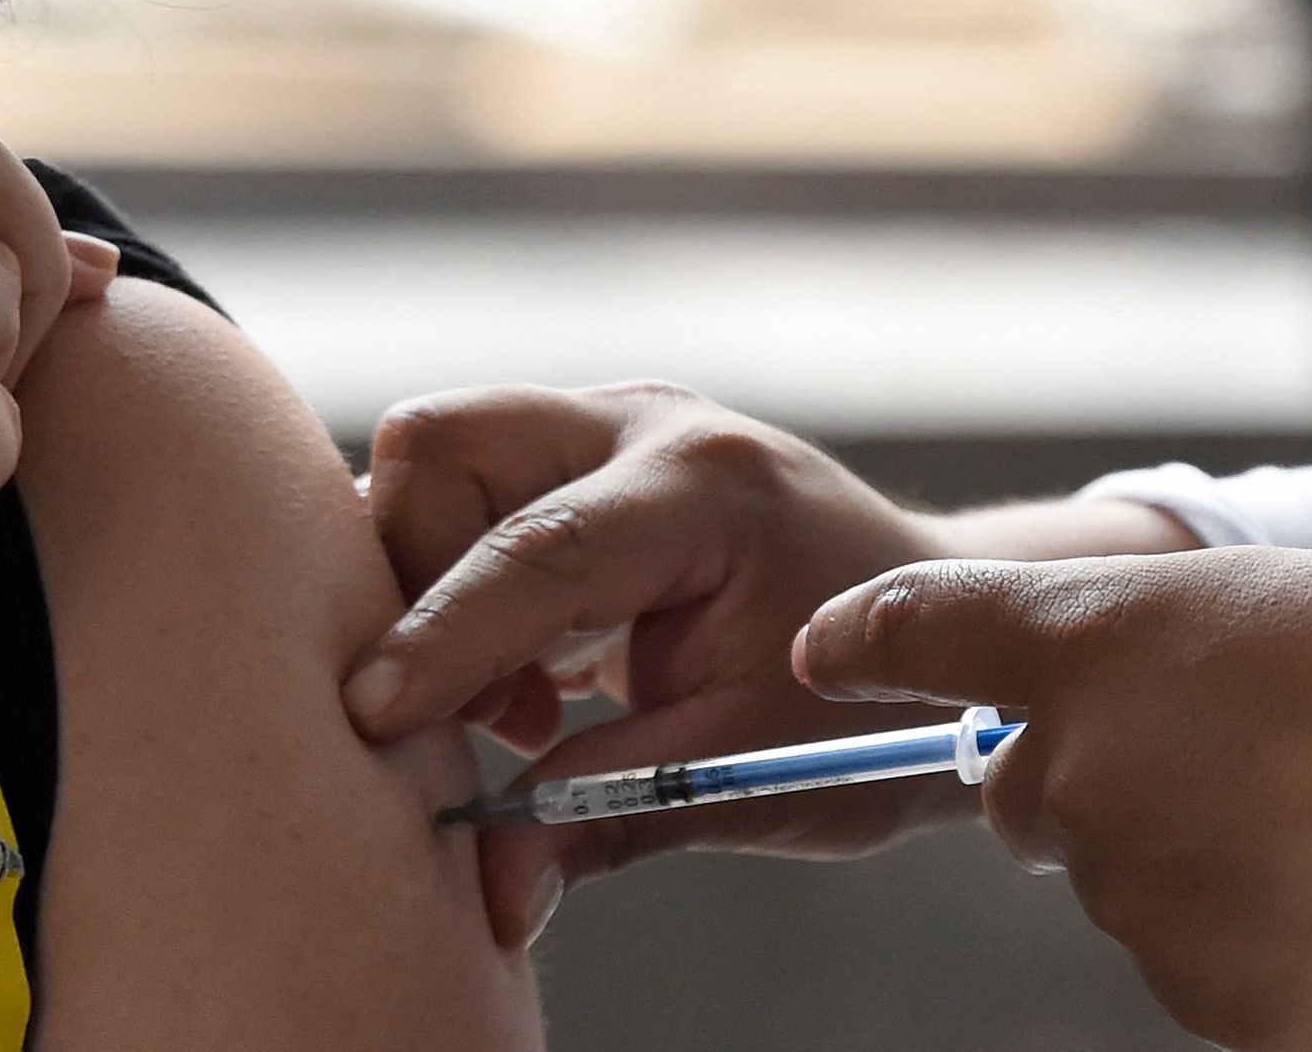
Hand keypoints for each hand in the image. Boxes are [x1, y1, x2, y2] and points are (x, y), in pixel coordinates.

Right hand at [341, 380, 1192, 944]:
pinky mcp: (578, 462)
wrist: (939, 633)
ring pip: (434, 462)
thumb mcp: (750, 771)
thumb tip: (495, 886)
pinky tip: (534, 686)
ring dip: (431, 585)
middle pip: (445, 442)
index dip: (444, 637)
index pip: (539, 548)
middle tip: (460, 698)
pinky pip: (461, 499)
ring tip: (521, 703)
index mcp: (704, 488)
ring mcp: (605, 430)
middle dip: (412, 567)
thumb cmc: (866, 702)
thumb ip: (611, 814)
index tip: (373, 717)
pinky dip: (457, 593)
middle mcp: (641, 426)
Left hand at [797, 546, 1311, 1051]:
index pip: (928, 631)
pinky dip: (1254, 929)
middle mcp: (1084, 769)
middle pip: (1027, 791)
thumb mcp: (1287, 613)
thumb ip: (1167, 662)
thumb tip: (1110, 733)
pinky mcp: (1210, 995)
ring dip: (1192, 850)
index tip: (823, 650)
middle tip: (1222, 758)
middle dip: (1089, 779)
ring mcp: (1139, 896)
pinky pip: (1200, 956)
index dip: (869, 640)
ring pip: (1122, 877)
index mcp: (1096, 641)